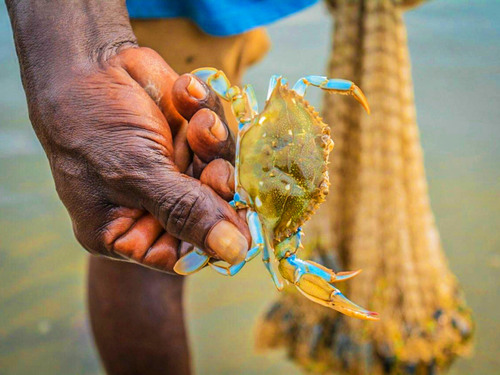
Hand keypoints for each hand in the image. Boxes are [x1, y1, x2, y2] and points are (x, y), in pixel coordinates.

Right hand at [31, 46, 248, 271]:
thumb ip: (186, 212)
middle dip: (217, 188)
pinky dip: (206, 113)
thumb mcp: (137, 174)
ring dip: (214, 145)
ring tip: (199, 123)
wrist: (86, 62)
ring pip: (221, 172)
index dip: (215, 238)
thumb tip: (234, 252)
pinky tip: (184, 96)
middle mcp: (155, 206)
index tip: (240, 221)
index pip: (184, 254)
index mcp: (128, 231)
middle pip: (209, 213)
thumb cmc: (92, 125)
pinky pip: (218, 135)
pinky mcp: (190, 138)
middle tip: (216, 170)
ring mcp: (175, 171)